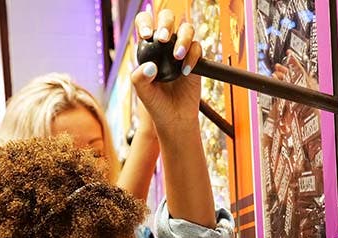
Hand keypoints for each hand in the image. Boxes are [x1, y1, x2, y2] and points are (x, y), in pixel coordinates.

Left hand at [132, 9, 202, 135]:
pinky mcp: (196, 60)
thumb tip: (150, 66)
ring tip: (177, 56)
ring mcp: (181, 51)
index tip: (147, 36)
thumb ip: (139, 78)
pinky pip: (197, 48)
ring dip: (183, 38)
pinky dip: (193, 57)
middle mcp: (165, 46)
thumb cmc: (157, 105)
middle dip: (166, 24)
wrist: (176, 119)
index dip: (145, 23)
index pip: (145, 24)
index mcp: (148, 49)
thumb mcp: (143, 93)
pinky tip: (186, 72)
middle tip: (163, 39)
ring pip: (186, 29)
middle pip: (167, 18)